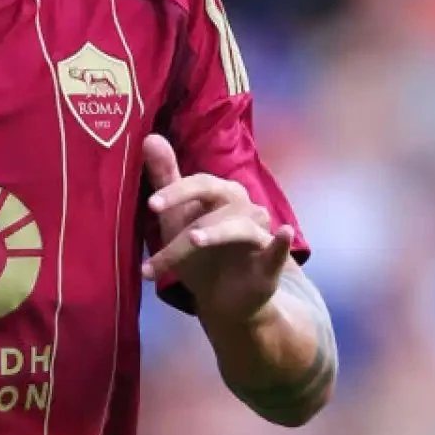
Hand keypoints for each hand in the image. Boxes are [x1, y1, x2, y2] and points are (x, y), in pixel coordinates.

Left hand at [138, 134, 293, 320]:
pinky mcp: (271, 265)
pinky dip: (281, 243)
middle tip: (162, 224)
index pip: (201, 184)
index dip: (177, 192)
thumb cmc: (200, 251)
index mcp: (222, 195)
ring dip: (214, 235)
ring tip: (193, 241)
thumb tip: (150, 137)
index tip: (151, 205)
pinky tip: (283, 233)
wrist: (223, 297)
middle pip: (217, 206)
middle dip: (187, 220)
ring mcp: (259, 235)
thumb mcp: (176, 218)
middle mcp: (244, 209)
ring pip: (237, 230)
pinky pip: (279, 251)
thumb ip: (166, 179)